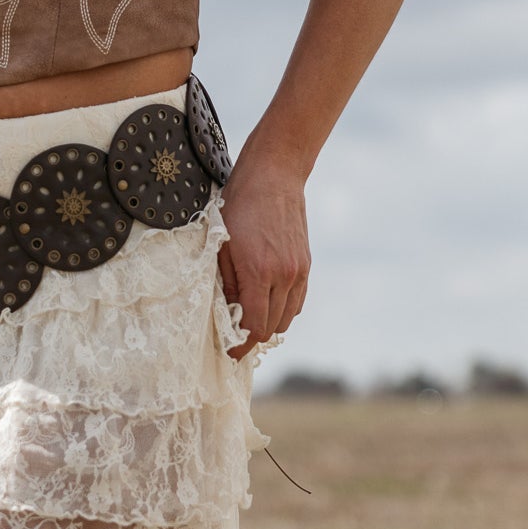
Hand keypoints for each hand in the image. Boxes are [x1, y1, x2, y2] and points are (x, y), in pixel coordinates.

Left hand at [215, 158, 310, 361]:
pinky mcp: (306, 265)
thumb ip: (227, 281)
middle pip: (271, 326)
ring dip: (269, 325)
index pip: (254, 325)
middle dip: (253, 338)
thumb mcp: (221, 243)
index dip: (241, 344)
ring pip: (287, 317)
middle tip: (235, 339)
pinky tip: (269, 305)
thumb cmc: (239, 205)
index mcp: (259, 272)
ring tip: (250, 323)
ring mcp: (298, 271)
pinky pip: (298, 301)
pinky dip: (284, 310)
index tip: (230, 352)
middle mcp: (284, 276)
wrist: (275, 176)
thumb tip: (228, 312)